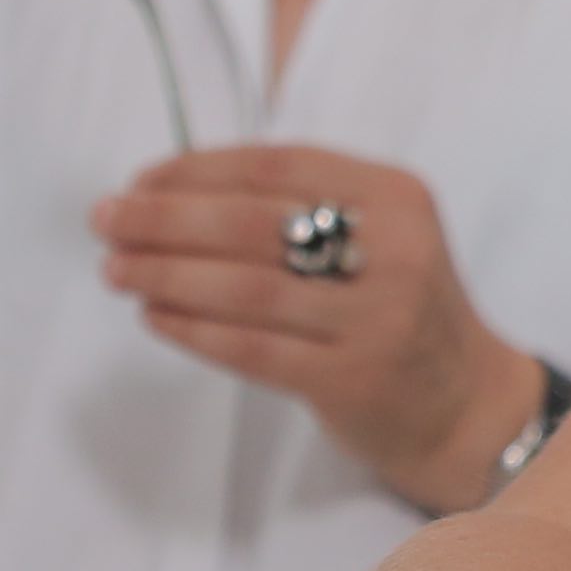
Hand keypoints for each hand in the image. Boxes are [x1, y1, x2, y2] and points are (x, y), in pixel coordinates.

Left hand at [93, 146, 538, 507]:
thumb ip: (298, 209)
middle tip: (106, 221)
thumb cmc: (395, 308)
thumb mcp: (376, 237)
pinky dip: (193, 330)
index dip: (198, 169)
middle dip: (166, 219)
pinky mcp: (353, 379)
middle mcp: (395, 251)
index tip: (139, 181)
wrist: (463, 403)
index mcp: (396, 197)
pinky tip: (155, 316)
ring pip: (248, 288)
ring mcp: (378, 318)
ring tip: (116, 269)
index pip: (278, 166)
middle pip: (255, 224)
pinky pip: (252, 349)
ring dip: (167, 274)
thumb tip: (168, 193)